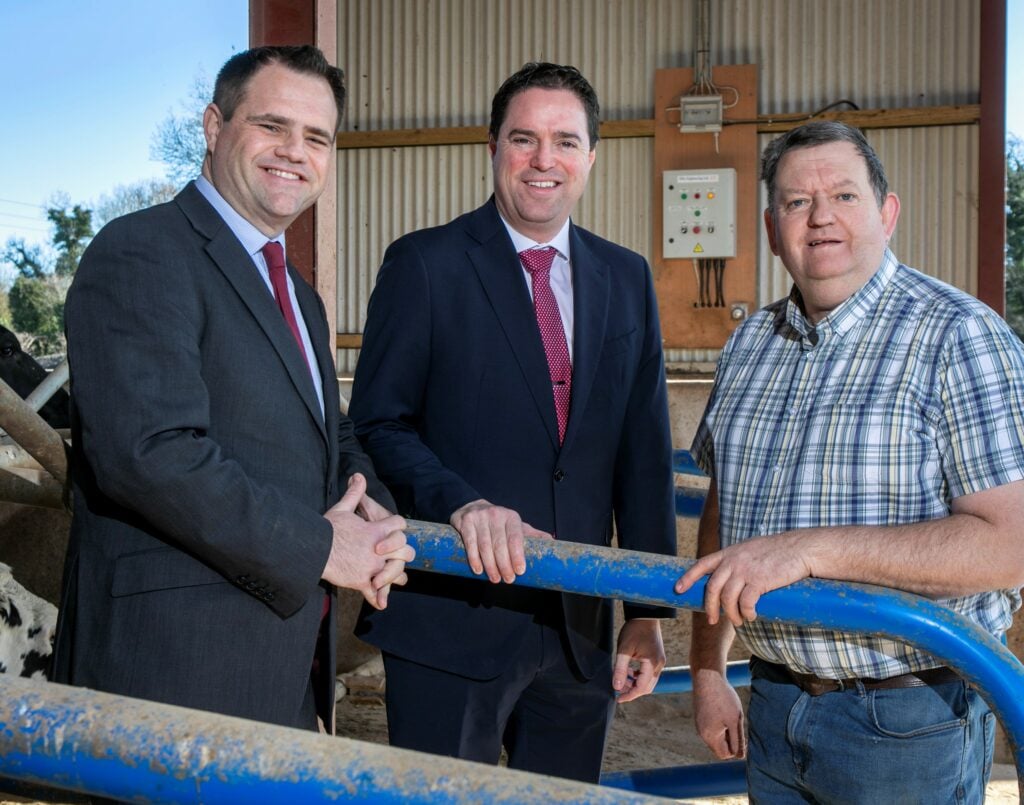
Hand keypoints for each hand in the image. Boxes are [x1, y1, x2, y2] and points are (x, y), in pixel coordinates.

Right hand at [322, 473, 412, 608]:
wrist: (314, 549)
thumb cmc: (327, 529)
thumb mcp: (342, 508)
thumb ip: (355, 493)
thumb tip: (358, 476)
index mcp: (376, 530)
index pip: (399, 525)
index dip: (397, 527)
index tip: (391, 530)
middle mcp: (378, 549)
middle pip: (406, 551)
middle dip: (402, 554)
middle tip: (396, 557)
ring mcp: (372, 566)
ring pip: (395, 573)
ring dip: (394, 576)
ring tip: (388, 578)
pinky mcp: (362, 581)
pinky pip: (375, 592)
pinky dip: (379, 598)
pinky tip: (381, 602)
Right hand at [450, 499, 551, 582]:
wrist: (471, 506)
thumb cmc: (498, 522)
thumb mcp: (515, 525)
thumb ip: (531, 534)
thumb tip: (552, 542)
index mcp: (511, 517)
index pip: (516, 537)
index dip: (518, 555)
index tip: (520, 571)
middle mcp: (496, 515)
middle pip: (500, 544)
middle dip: (504, 564)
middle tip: (508, 579)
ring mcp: (479, 518)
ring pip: (485, 545)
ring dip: (490, 565)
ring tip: (495, 579)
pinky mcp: (465, 522)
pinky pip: (470, 542)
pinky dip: (473, 558)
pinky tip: (478, 569)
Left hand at [612, 618, 665, 702]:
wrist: (646, 615)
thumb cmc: (634, 630)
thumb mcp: (623, 649)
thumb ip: (619, 669)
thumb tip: (616, 687)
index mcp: (652, 664)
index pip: (641, 688)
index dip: (629, 695)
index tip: (618, 698)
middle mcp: (659, 665)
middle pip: (647, 687)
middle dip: (632, 691)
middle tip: (618, 690)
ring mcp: (660, 661)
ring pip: (648, 681)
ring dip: (635, 683)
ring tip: (621, 678)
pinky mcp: (658, 657)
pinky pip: (649, 673)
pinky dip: (639, 676)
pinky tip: (629, 671)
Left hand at [674, 533, 812, 625]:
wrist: (800, 549)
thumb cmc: (777, 551)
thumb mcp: (750, 550)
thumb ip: (738, 560)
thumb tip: (730, 578)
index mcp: (729, 553)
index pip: (702, 565)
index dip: (688, 577)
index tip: (678, 589)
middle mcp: (733, 561)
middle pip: (712, 588)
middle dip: (709, 607)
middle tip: (712, 620)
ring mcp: (745, 571)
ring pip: (727, 599)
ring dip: (731, 614)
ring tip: (738, 621)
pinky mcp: (759, 582)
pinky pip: (745, 603)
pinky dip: (746, 614)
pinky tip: (751, 616)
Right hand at [692, 667, 745, 758]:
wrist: (707, 676)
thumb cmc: (723, 698)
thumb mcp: (735, 720)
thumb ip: (738, 741)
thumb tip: (740, 757)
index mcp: (710, 737)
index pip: (725, 754)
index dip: (736, 749)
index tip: (742, 734)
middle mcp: (702, 732)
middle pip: (720, 745)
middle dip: (731, 737)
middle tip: (737, 721)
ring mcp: (699, 723)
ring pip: (717, 735)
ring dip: (726, 729)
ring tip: (731, 713)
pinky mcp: (700, 715)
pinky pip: (712, 726)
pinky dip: (720, 721)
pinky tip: (724, 708)